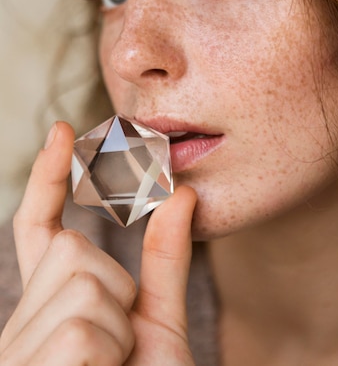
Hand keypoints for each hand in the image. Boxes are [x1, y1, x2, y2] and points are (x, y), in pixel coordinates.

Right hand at [0, 122, 196, 365]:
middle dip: (115, 288)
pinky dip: (109, 354)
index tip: (62, 130)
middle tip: (119, 347)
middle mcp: (21, 326)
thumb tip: (182, 191)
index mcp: (47, 308)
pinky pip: (83, 328)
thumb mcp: (159, 320)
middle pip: (68, 247)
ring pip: (81, 282)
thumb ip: (165, 260)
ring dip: (117, 329)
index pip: (36, 228)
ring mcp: (18, 352)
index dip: (47, 179)